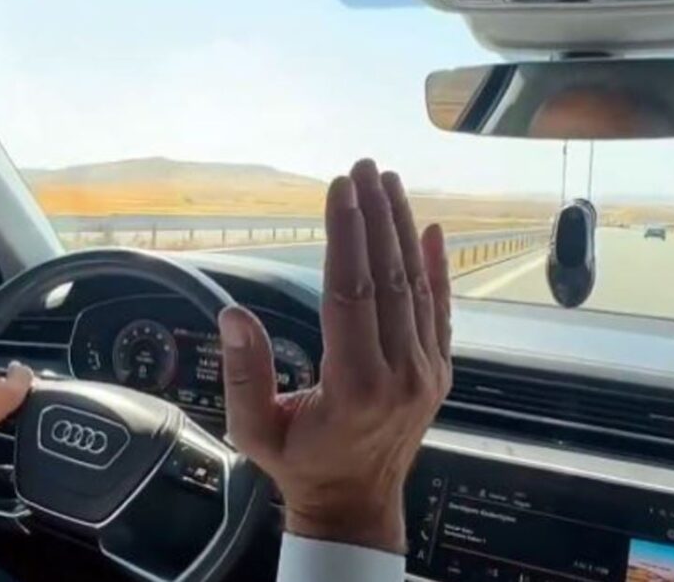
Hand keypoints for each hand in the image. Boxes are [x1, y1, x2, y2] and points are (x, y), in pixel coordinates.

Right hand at [218, 159, 450, 553]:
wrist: (357, 504)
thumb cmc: (301, 466)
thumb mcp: (254, 431)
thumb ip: (244, 374)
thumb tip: (233, 315)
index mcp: (354, 385)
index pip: (350, 292)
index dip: (345, 235)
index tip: (339, 189)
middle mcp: (399, 372)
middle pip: (388, 277)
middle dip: (374, 217)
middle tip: (363, 169)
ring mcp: (425, 370)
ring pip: (415, 285)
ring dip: (401, 230)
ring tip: (389, 184)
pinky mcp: (438, 370)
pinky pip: (440, 309)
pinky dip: (438, 268)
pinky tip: (433, 230)